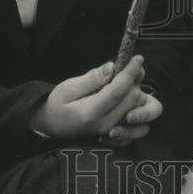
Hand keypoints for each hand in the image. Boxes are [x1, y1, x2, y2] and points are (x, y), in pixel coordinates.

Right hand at [31, 55, 161, 141]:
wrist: (53, 125)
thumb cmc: (59, 104)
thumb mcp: (68, 87)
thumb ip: (91, 79)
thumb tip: (111, 67)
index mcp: (91, 112)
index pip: (118, 90)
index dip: (130, 72)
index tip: (137, 58)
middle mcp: (105, 124)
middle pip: (133, 98)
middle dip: (134, 80)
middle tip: (129, 67)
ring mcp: (113, 131)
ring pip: (139, 108)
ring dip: (136, 91)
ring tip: (124, 81)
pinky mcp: (118, 136)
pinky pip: (139, 123)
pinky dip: (138, 108)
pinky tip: (127, 96)